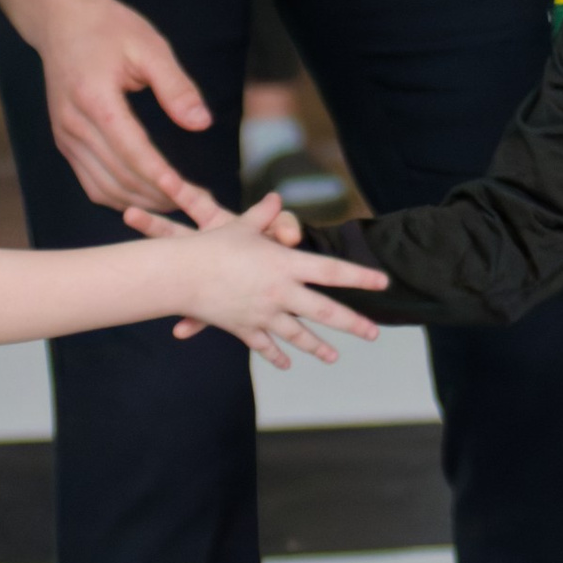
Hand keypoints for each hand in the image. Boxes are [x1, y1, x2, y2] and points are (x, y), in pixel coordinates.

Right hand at [37, 0, 213, 209]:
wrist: (61, 21)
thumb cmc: (109, 28)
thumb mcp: (149, 47)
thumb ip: (175, 86)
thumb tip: (201, 124)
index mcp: (94, 98)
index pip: (131, 150)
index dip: (159, 176)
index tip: (189, 191)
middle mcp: (73, 124)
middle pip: (118, 176)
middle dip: (158, 195)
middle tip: (197, 203)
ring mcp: (65, 137)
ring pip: (103, 188)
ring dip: (141, 203)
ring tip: (178, 203)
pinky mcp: (65, 143)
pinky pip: (92, 183)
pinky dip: (120, 198)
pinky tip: (148, 197)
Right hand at [126, 184, 384, 370]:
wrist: (181, 275)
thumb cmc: (212, 245)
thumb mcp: (242, 226)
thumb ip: (264, 215)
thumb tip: (276, 199)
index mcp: (285, 265)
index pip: (332, 271)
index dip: (359, 276)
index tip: (382, 282)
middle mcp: (280, 292)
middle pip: (325, 312)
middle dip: (352, 324)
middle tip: (373, 334)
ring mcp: (263, 314)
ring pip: (298, 335)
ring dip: (318, 347)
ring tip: (334, 357)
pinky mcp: (244, 328)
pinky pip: (264, 345)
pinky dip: (276, 355)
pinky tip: (286, 364)